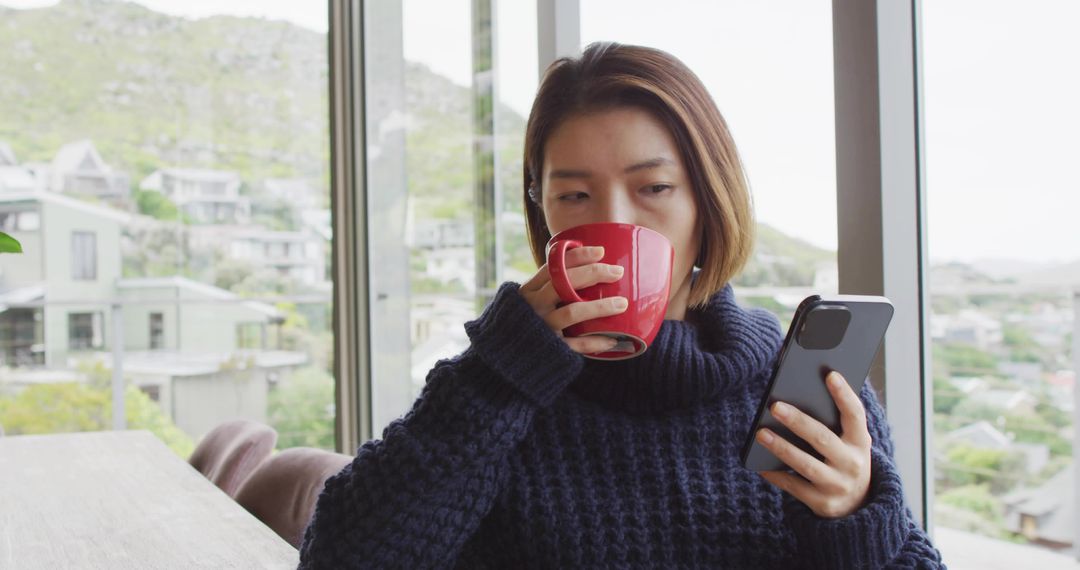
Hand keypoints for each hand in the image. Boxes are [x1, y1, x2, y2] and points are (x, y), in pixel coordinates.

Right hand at [518, 245, 627, 354]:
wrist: (506, 360)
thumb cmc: (528, 324)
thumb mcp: (531, 302)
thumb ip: (551, 288)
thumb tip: (591, 270)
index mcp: (528, 290)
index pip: (553, 266)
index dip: (577, 256)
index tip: (601, 251)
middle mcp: (533, 306)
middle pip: (563, 283)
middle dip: (593, 274)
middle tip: (618, 271)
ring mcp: (541, 327)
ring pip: (571, 312)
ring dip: (599, 307)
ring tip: (622, 304)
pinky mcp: (550, 349)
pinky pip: (576, 344)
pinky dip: (595, 341)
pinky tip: (613, 339)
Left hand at [756, 371, 871, 518]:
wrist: (857, 504)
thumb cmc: (843, 458)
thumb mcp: (848, 441)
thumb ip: (833, 421)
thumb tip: (797, 393)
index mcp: (860, 441)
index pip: (855, 415)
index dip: (844, 394)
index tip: (830, 375)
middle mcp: (852, 463)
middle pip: (823, 439)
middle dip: (798, 422)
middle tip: (775, 406)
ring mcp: (837, 485)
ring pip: (805, 464)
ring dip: (781, 448)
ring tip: (760, 433)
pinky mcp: (822, 503)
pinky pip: (793, 487)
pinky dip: (776, 475)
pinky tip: (760, 465)